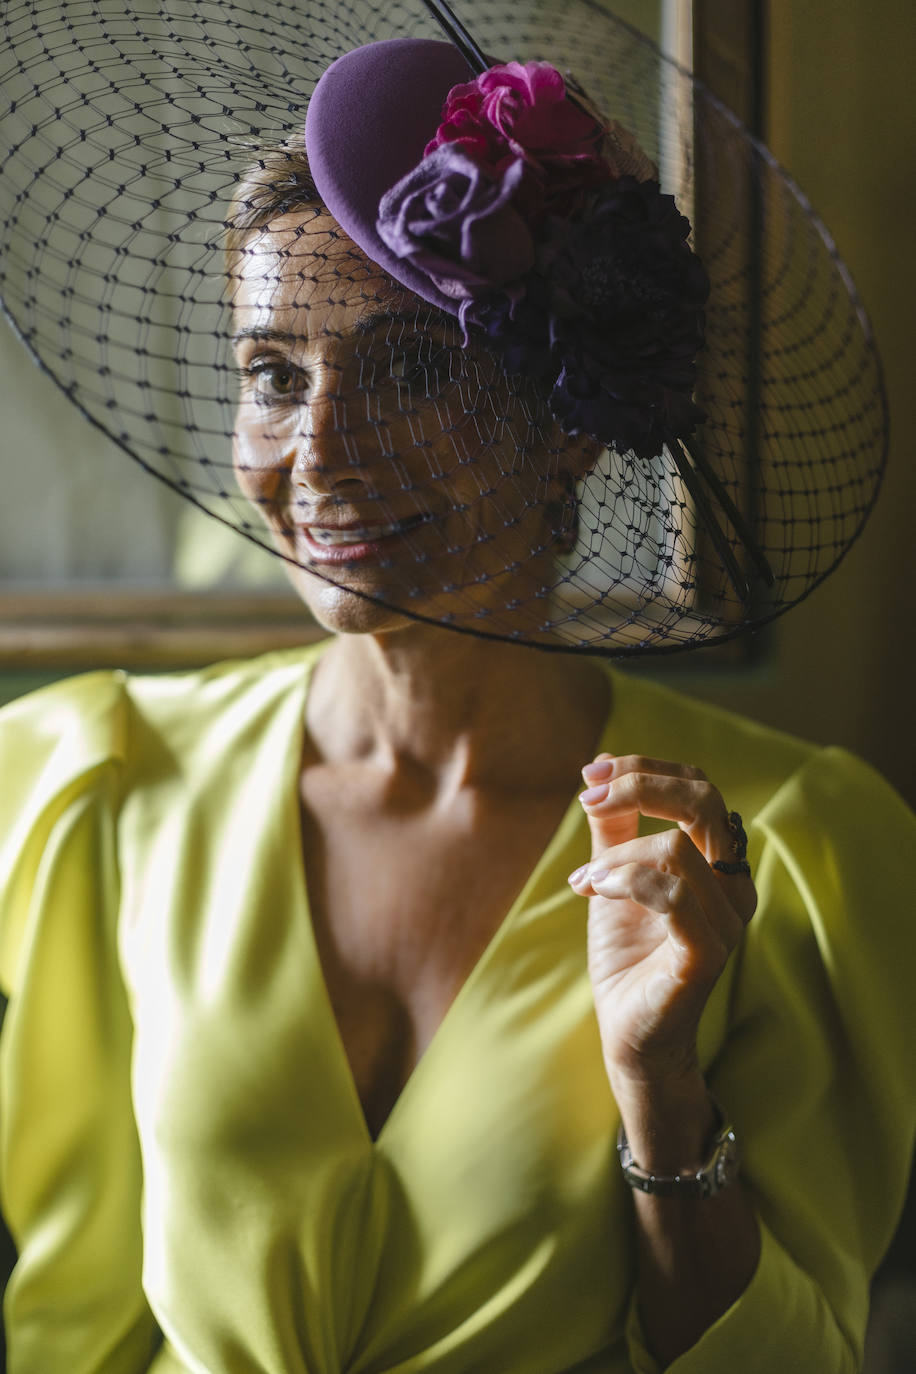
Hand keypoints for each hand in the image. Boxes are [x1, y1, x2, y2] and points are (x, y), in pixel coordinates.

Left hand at [568, 753, 755, 1097]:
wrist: (627, 1031)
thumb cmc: (627, 952)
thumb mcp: (613, 874)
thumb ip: (614, 824)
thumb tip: (600, 767)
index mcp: (720, 860)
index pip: (698, 786)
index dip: (645, 768)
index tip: (591, 773)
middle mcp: (734, 885)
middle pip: (704, 800)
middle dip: (640, 786)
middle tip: (588, 799)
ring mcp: (726, 921)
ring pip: (678, 847)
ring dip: (617, 853)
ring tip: (587, 879)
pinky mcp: (706, 954)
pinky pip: (673, 895)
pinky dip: (625, 880)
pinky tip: (593, 888)